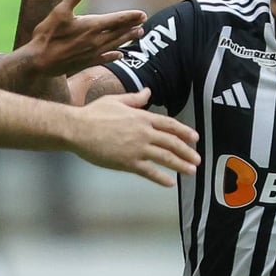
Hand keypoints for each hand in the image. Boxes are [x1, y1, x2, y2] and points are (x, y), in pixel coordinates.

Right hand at [21, 0, 145, 75]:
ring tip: (138, 35)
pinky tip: (120, 55)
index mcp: (91, 26)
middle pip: (119, 32)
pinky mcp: (86, 62)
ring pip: (115, 45)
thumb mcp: (59, 11)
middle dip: (132, 27)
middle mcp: (95, 40)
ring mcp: (92, 53)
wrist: (38, 62)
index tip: (143, 14)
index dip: (130, 16)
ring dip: (126, 39)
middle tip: (144, 23)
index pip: (117, 20)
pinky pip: (105, 58)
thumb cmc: (47, 35)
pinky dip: (114, 56)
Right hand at [71, 89, 199, 185]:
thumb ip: (134, 98)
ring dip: (180, 165)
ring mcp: (137, 148)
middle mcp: (143, 132)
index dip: (184, 132)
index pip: (169, 125)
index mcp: (142, 117)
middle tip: (197, 159)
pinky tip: (170, 182)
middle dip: (187, 151)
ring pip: (165, 157)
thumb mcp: (116, 100)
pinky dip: (161, 177)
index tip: (195, 138)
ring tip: (191, 171)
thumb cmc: (93, 113)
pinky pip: (149, 172)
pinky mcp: (127, 162)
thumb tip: (148, 92)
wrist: (77, 129)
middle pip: (172, 142)